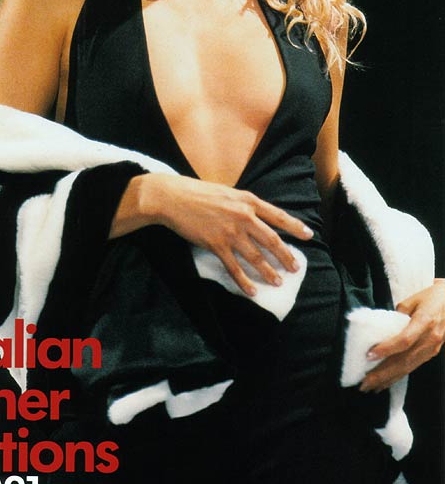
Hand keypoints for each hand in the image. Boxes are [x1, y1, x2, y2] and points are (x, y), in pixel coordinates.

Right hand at [144, 173, 312, 295]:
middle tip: (295, 268)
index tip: (309, 236)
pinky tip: (252, 290)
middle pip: (271, 240)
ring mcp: (230, 231)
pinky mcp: (216, 244)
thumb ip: (243, 204)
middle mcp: (243, 216)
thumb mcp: (227, 192)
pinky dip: (244, 281)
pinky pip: (234, 267)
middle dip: (286, 256)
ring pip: (256, 256)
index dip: (295, 227)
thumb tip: (255, 217)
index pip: (278, 216)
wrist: (173, 198)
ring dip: (269, 272)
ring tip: (278, 282)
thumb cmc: (197, 192)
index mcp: (247, 201)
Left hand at [360, 280, 444, 392]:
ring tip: (371, 386)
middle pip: (404, 360)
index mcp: (425, 321)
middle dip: (383, 373)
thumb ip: (397, 315)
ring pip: (408, 367)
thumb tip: (381, 329)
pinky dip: (398, 376)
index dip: (387, 349)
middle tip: (364, 382)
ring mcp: (432, 348)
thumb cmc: (431, 298)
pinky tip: (386, 382)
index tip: (369, 355)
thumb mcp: (412, 300)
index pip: (405, 340)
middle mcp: (430, 338)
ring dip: (388, 379)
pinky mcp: (431, 353)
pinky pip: (413, 366)